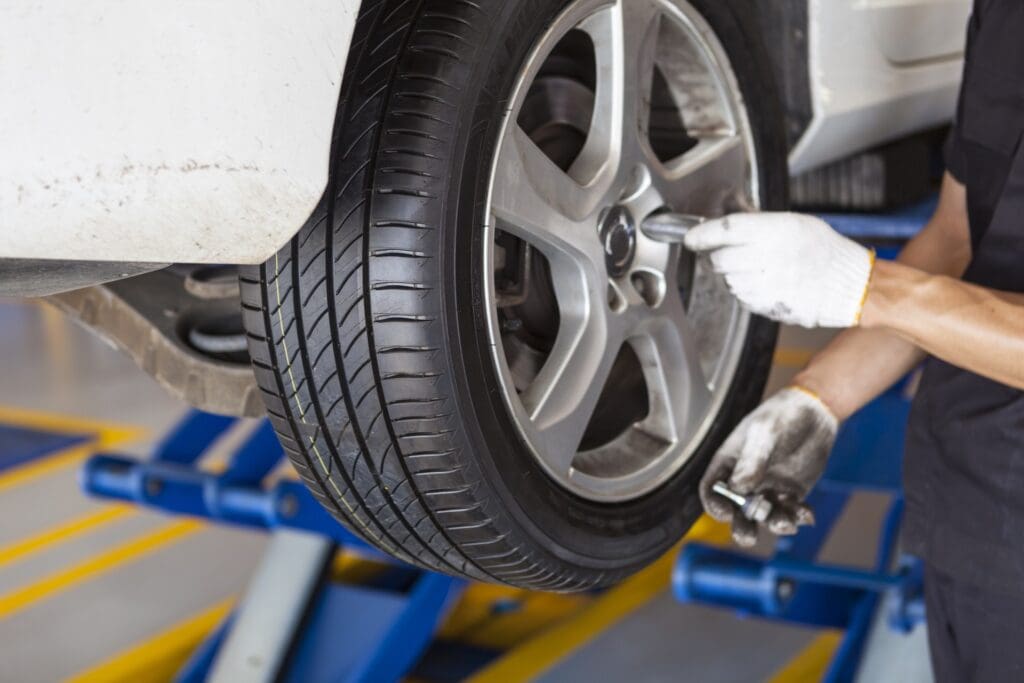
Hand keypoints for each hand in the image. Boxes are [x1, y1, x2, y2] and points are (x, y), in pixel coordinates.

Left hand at [683, 213, 874, 327]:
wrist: (850, 286)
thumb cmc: (825, 251)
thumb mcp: (796, 224)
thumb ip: (760, 225)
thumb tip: (727, 229)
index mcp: (776, 231)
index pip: (726, 230)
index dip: (702, 234)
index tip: (691, 238)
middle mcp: (768, 257)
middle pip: (719, 259)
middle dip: (717, 256)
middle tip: (727, 254)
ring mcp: (766, 284)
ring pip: (728, 280)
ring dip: (732, 275)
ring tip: (756, 269)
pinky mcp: (767, 305)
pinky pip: (741, 297)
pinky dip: (745, 290)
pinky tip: (765, 283)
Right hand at [699, 387, 837, 546]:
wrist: (814, 412)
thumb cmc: (781, 416)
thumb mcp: (764, 434)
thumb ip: (752, 461)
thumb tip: (739, 488)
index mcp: (729, 463)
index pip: (712, 489)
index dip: (714, 504)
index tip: (726, 512)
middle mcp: (746, 480)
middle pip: (737, 511)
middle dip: (741, 527)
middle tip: (748, 537)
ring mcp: (768, 488)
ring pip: (765, 517)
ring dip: (774, 524)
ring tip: (787, 523)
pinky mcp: (791, 494)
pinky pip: (791, 513)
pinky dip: (798, 517)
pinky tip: (807, 514)